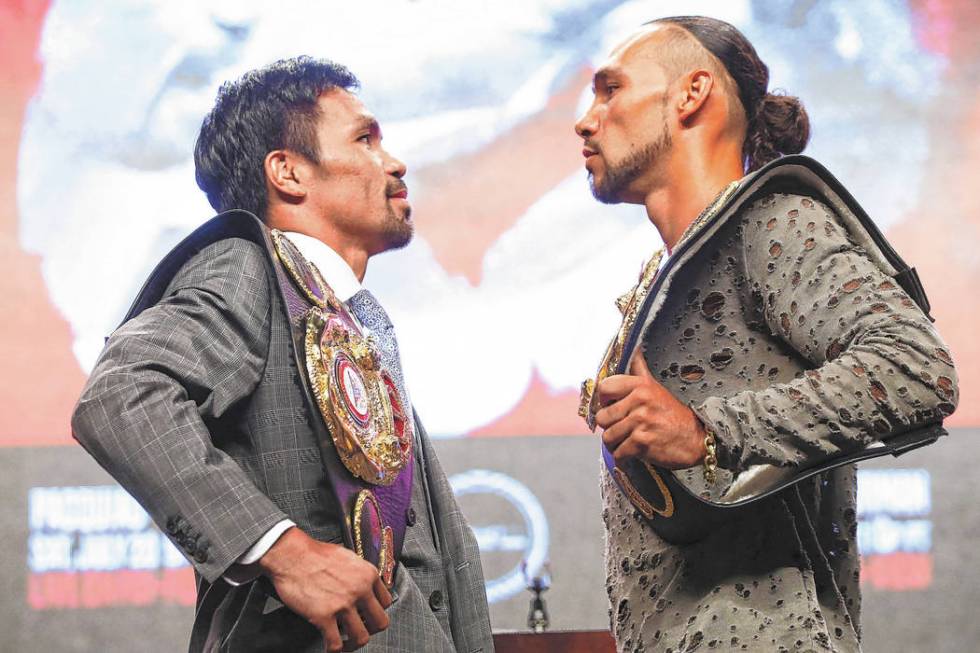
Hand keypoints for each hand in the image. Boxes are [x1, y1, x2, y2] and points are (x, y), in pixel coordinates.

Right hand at [258, 527, 391, 651]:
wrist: (291, 554)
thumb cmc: (315, 553)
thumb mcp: (348, 556)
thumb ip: (359, 573)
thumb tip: (364, 586)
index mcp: (368, 574)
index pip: (386, 602)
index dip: (377, 611)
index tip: (368, 615)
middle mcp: (360, 590)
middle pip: (380, 623)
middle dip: (371, 630)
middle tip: (361, 630)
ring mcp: (343, 604)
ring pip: (361, 638)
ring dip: (353, 643)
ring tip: (345, 642)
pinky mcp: (324, 616)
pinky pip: (335, 644)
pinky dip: (333, 650)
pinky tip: (329, 647)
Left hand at [595, 350, 706, 467]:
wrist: (696, 439)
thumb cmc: (674, 416)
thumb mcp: (656, 387)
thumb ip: (639, 369)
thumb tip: (634, 347)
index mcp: (640, 385)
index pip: (604, 388)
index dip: (604, 400)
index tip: (611, 406)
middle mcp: (640, 401)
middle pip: (602, 417)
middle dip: (610, 426)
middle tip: (623, 428)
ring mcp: (641, 421)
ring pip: (608, 437)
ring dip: (616, 443)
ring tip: (628, 440)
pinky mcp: (642, 442)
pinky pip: (618, 452)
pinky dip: (623, 457)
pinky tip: (633, 452)